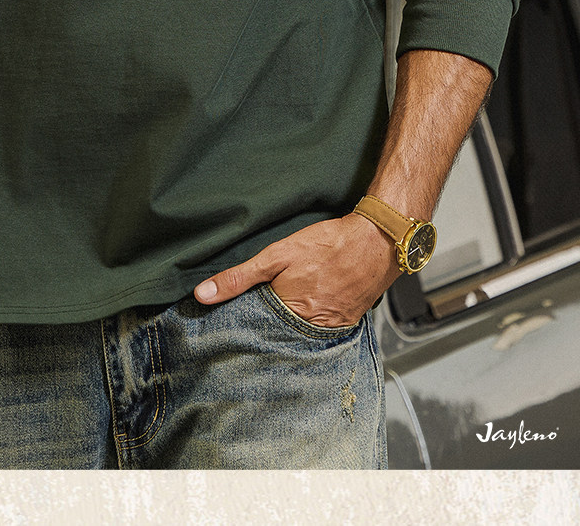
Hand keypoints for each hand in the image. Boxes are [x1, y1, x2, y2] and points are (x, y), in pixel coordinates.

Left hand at [193, 213, 400, 328]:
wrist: (375, 243)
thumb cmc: (327, 245)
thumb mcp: (276, 255)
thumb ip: (239, 277)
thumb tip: (203, 295)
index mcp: (288, 313)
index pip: (254, 331)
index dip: (241, 326)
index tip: (227, 326)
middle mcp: (309, 329)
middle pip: (276, 337)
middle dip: (263, 332)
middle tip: (251, 322)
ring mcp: (329, 330)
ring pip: (297, 337)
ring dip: (286, 330)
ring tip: (276, 320)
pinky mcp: (344, 325)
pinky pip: (319, 334)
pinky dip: (308, 326)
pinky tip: (302, 316)